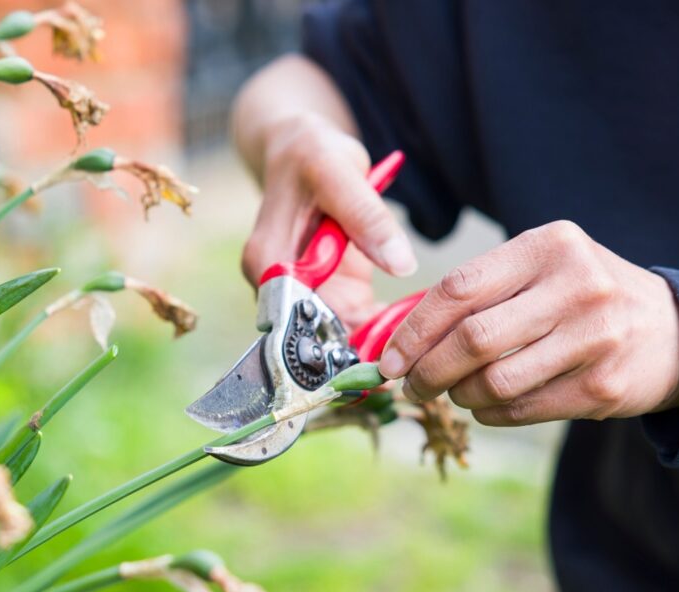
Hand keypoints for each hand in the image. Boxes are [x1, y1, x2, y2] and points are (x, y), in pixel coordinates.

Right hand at [240, 112, 417, 329]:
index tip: (376, 347)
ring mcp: (303, 290)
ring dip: (371, 342)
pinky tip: (406, 324)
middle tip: (404, 354)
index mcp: (267, 261)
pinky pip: (352, 321)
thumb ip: (367, 216)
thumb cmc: (311, 154)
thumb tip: (400, 264)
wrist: (302, 151)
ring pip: (335, 335)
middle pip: (313, 335)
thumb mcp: (338, 172)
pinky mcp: (328, 290)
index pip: (294, 317)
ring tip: (412, 343)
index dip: (332, 338)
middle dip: (356, 348)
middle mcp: (277, 285)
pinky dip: (377, 327)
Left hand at [378, 221, 678, 425]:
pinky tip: (488, 405)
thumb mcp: (539, 271)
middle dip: (428, 371)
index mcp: (548, 246)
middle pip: (472, 339)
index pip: (458, 289)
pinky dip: (491, 414)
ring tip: (456, 392)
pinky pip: (522, 410)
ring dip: (461, 395)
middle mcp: (576, 285)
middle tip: (412, 386)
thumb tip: (398, 339)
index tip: (389, 360)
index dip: (412, 331)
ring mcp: (594, 337)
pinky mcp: (603, 385)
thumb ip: (478, 294)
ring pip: (494, 381)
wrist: (676, 332)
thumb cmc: (580, 299)